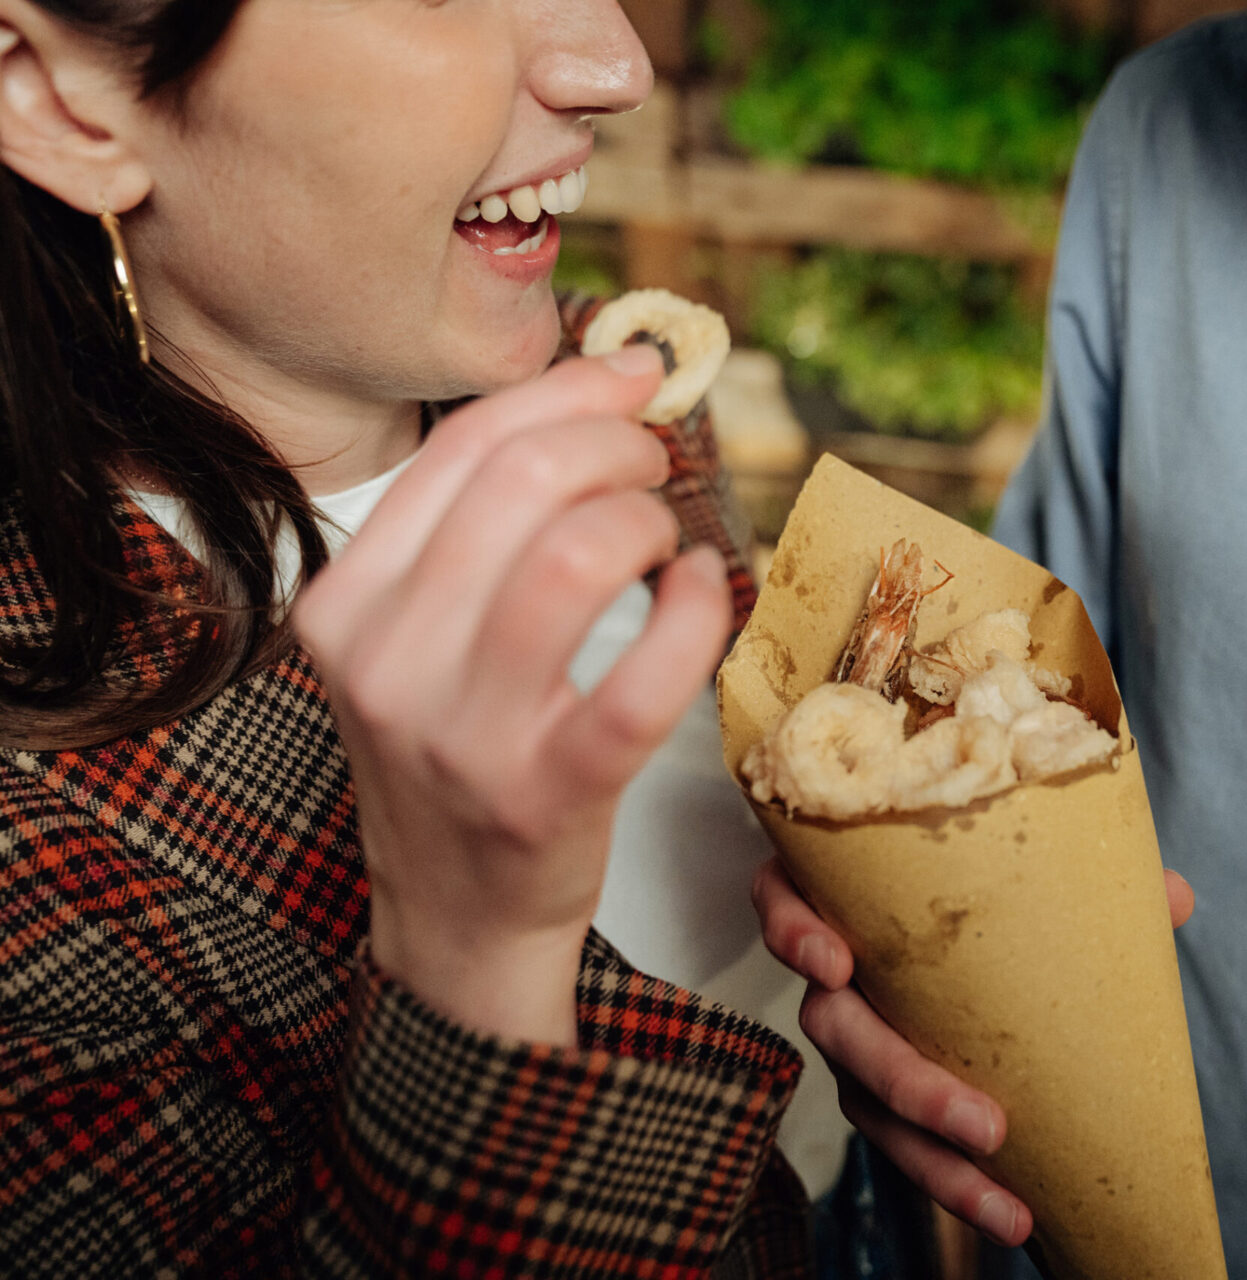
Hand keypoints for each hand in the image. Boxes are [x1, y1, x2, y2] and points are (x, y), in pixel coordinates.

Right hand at [296, 349, 732, 1046]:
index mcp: (348, 605)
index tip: (630, 377)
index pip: (461, 450)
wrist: (458, 914)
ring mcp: (464, 733)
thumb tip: (597, 389)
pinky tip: (702, 590)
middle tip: (656, 461)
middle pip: (522, 482)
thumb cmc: (458, 751)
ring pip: (576, 557)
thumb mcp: (420, 636)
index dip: (563, 392)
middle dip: (616, 444)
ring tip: (665, 536)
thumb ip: (479, 528)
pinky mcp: (547, 793)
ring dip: (648, 519)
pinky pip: (642, 678)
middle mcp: (389, 662)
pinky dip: (693, 612)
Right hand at [752, 857, 1195, 1245]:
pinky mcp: (883, 1093)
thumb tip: (1175, 898)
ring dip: (933, 1157)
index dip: (794, 930)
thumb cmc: (984, 879)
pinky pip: (901, 1142)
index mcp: (846, 896)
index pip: (784, 900)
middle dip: (905, 1083)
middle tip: (985, 1124)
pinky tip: (1007, 1212)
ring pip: (867, 1105)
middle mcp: (835, 972)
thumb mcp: (1034, 869)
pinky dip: (949, 1180)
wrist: (975, 917)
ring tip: (1005, 1198)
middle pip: (837, 1030)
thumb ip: (1094, 880)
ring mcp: (854, 1036)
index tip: (835, 962)